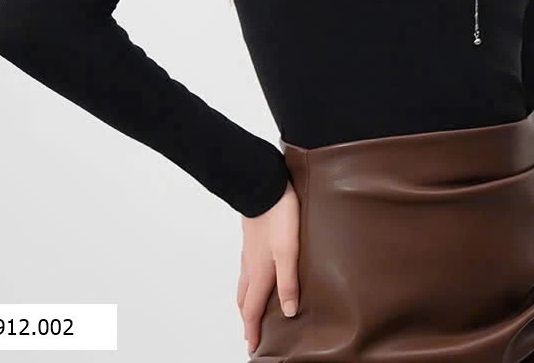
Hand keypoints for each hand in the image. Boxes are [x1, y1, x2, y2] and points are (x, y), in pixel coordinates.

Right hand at [237, 180, 299, 353]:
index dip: (253, 330)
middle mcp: (251, 265)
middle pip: (245, 299)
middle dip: (247, 318)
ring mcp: (249, 251)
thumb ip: (288, 281)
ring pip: (244, 283)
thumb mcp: (289, 251)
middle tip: (252, 332)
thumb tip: (289, 312)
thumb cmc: (278, 217)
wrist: (263, 187)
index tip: (253, 347)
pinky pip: (247, 268)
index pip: (252, 309)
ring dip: (247, 300)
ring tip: (253, 308)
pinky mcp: (251, 239)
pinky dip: (250, 281)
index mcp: (260, 273)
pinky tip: (259, 273)